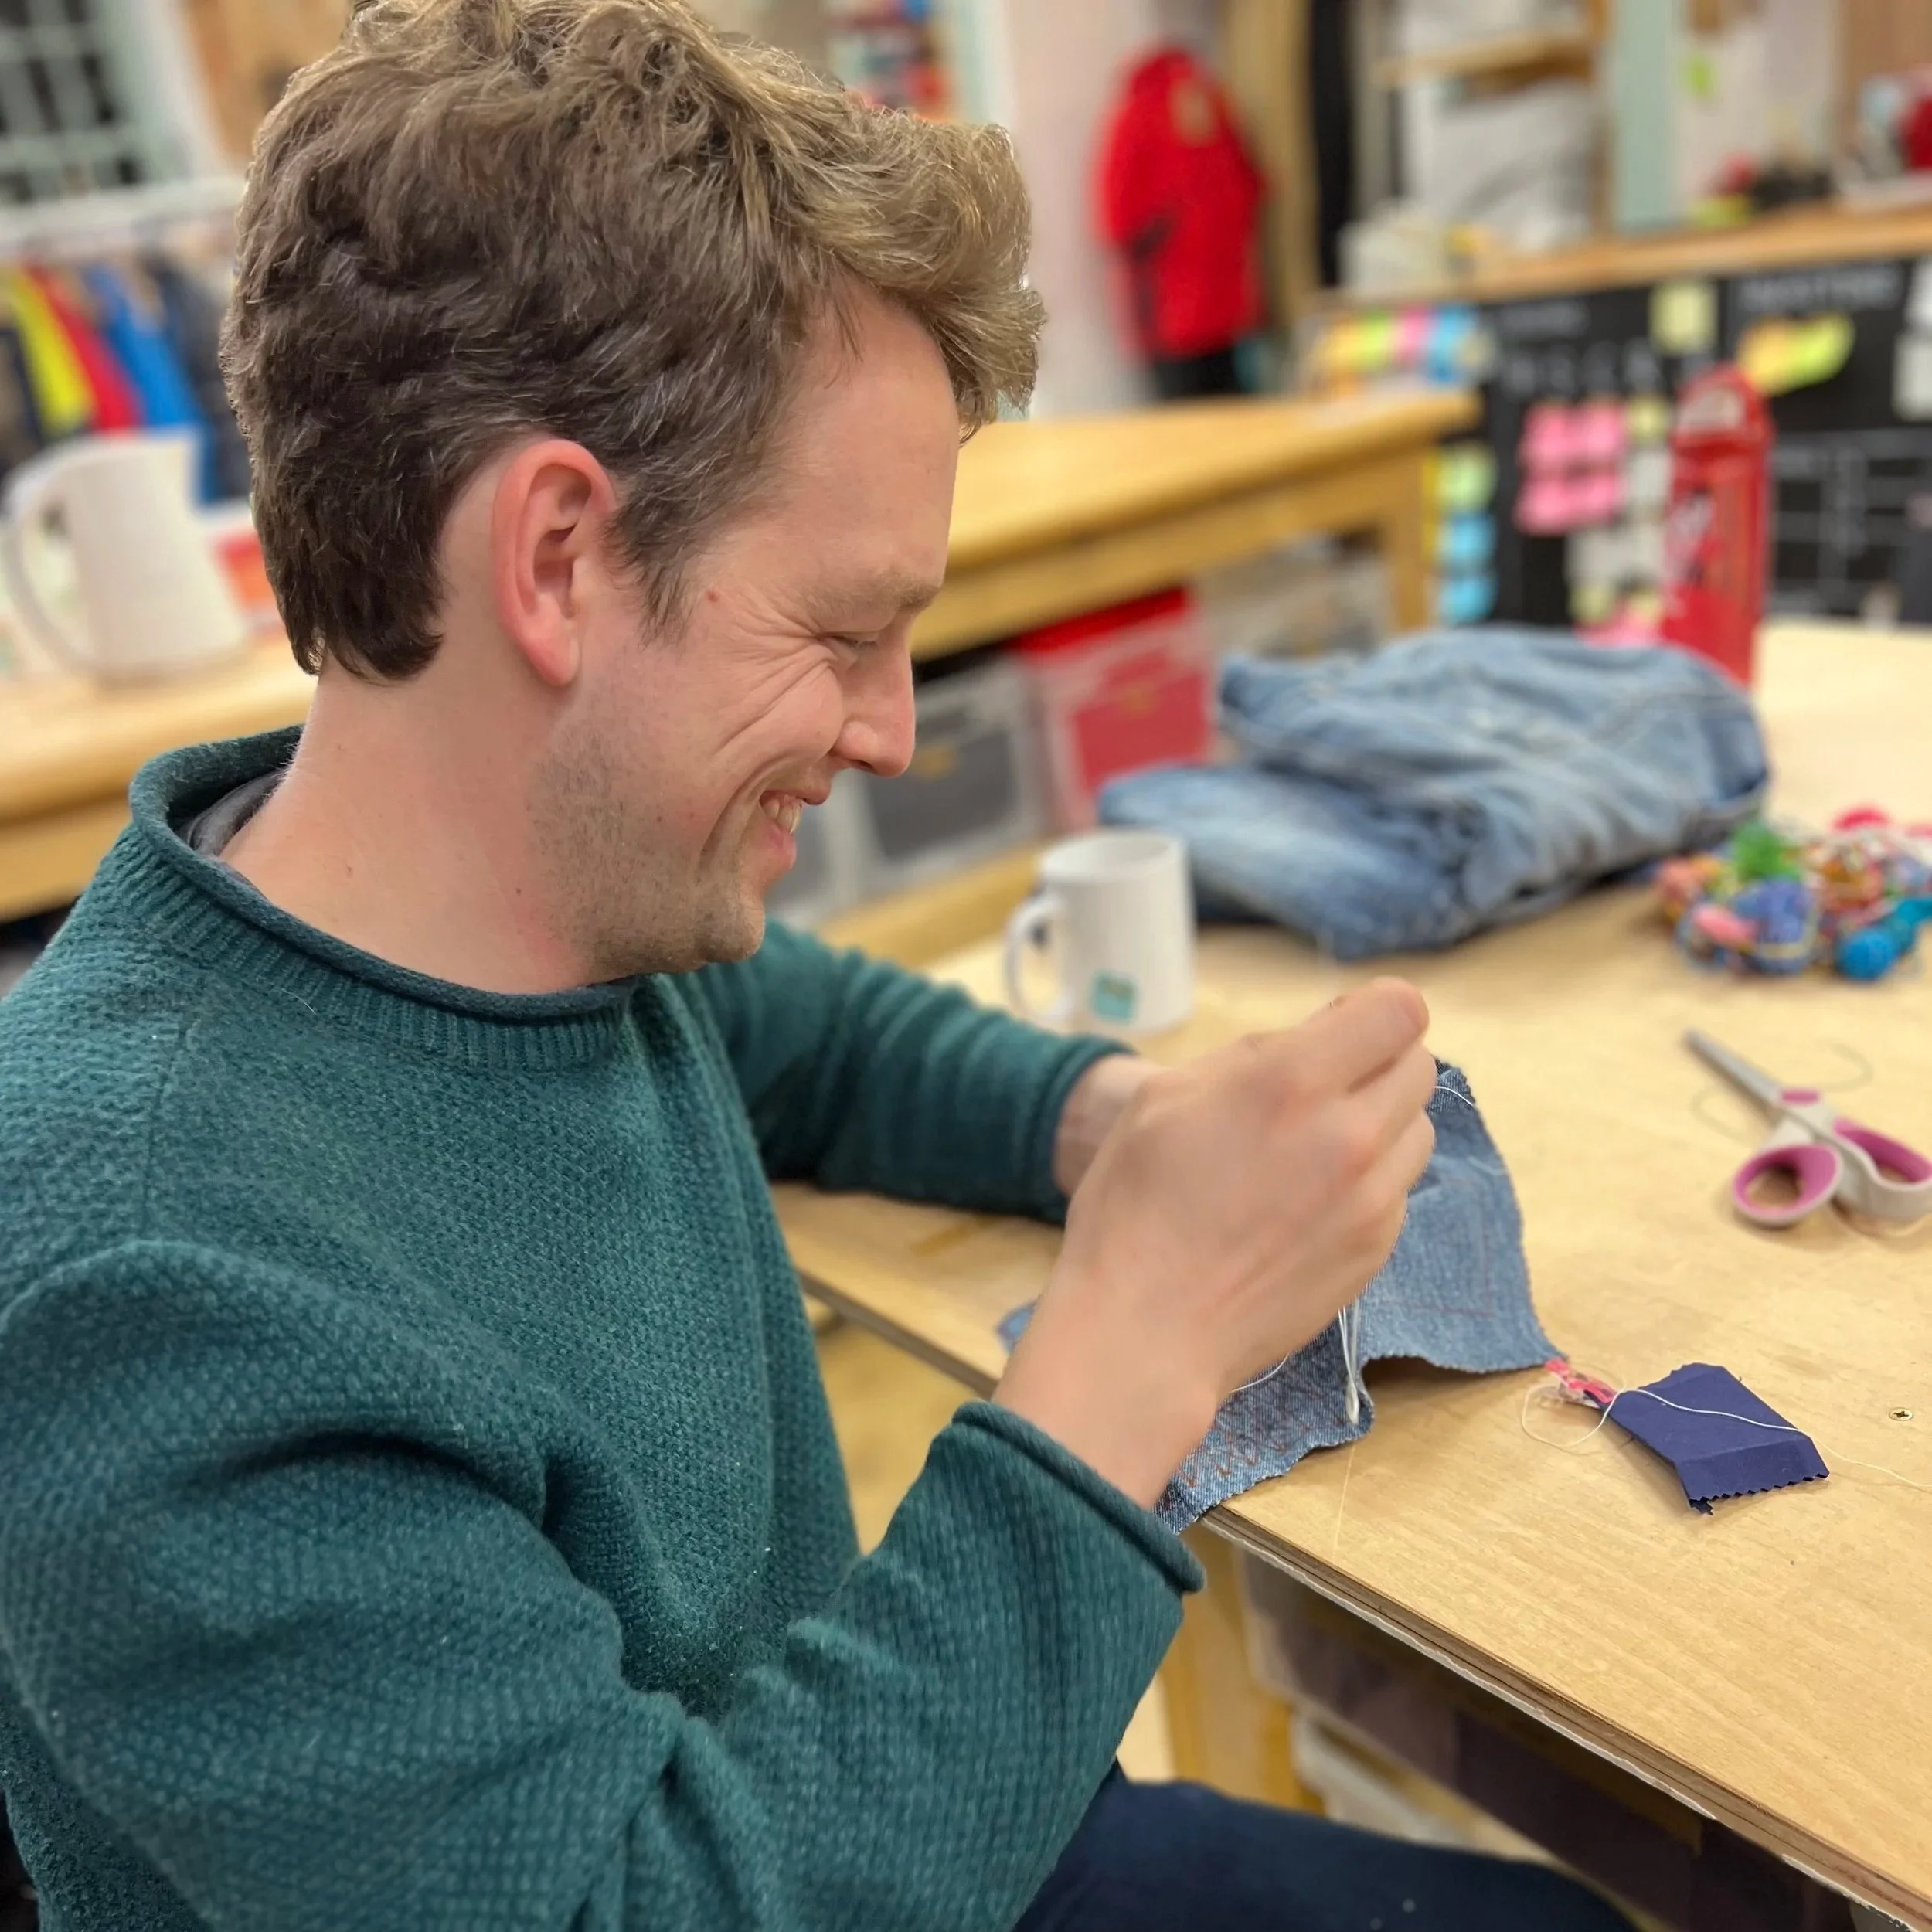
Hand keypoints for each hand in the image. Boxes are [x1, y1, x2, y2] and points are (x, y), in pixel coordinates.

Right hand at [995, 981, 1436, 1508]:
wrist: (1146, 1331)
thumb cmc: (1135, 1208)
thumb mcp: (1166, 1096)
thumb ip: (1252, 1056)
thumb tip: (1316, 1041)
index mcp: (1291, 1081)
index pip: (1399, 1009)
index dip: (1371, 1010)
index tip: (1340, 1028)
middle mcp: (1348, 1135)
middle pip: (1418, 1064)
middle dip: (1374, 1062)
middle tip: (1319, 1089)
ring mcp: (1371, 1200)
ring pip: (1417, 1128)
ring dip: (1379, 1122)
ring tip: (1315, 1147)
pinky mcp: (1375, 1250)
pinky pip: (1398, 1189)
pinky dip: (1368, 1182)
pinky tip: (1308, 1202)